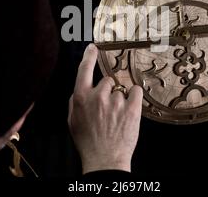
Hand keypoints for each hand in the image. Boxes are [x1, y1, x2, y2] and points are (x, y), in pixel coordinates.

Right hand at [68, 44, 142, 173]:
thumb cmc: (88, 142)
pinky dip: (134, 97)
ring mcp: (116, 102)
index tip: (93, 47)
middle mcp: (98, 97)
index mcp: (81, 98)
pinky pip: (135, 90)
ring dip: (120, 100)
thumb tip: (82, 89)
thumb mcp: (72, 121)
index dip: (89, 56)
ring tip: (117, 117)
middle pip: (107, 81)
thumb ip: (75, 101)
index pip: (84, 69)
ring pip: (121, 89)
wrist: (105, 160)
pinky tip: (129, 109)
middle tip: (107, 109)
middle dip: (108, 92)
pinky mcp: (132, 108)